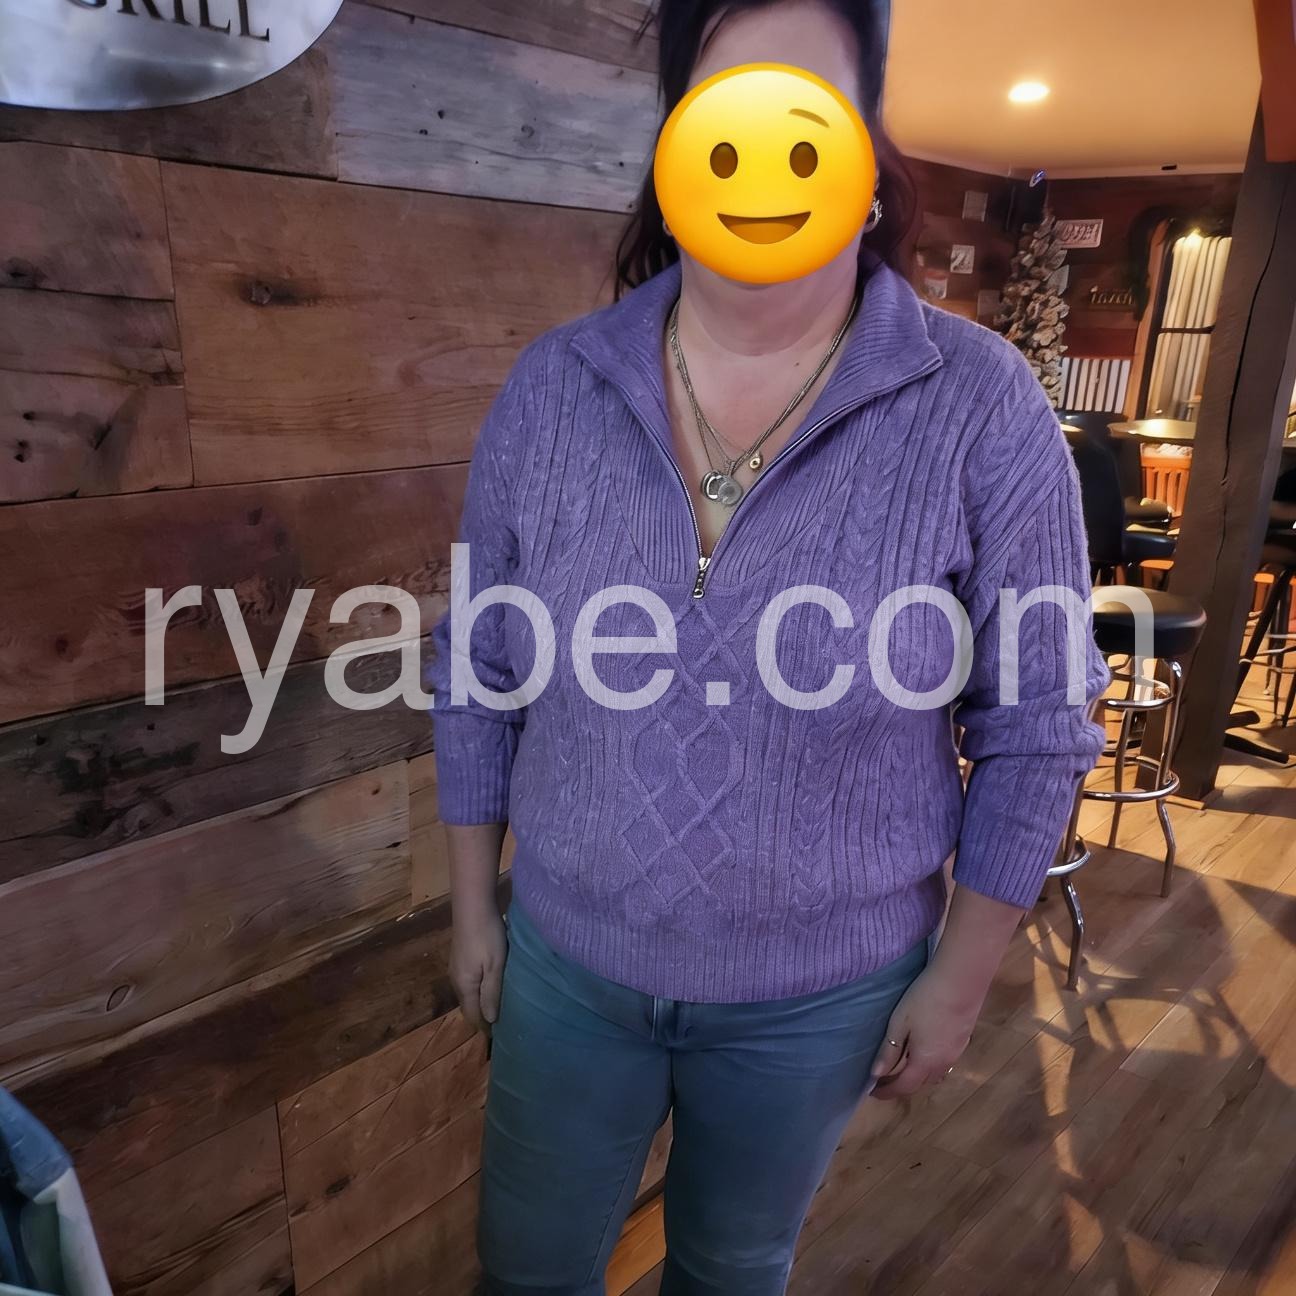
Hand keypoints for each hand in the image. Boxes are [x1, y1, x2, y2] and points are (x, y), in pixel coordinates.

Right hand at [450, 904, 507, 1034]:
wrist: (472, 905)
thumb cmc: (488, 936)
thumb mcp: (495, 966)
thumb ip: (492, 994)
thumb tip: (490, 1020)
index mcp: (465, 986)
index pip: (474, 1016)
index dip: (486, 1028)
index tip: (501, 1038)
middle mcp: (456, 980)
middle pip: (469, 1007)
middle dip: (482, 1018)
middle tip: (502, 1026)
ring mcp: (456, 968)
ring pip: (468, 994)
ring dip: (480, 1004)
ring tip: (498, 1009)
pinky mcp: (460, 957)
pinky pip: (469, 983)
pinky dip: (478, 991)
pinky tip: (490, 987)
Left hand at [869, 962, 981, 1099]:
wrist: (960, 982)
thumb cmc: (924, 1000)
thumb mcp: (899, 1023)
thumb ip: (889, 1050)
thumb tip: (876, 1074)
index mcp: (924, 1062)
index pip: (904, 1087)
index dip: (887, 1092)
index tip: (873, 1092)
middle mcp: (942, 1064)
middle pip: (920, 1084)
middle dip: (902, 1086)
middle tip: (884, 1079)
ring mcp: (956, 1053)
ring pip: (935, 1075)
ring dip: (918, 1076)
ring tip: (903, 1067)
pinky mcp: (963, 1042)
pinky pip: (944, 1063)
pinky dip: (931, 1065)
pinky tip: (924, 1052)